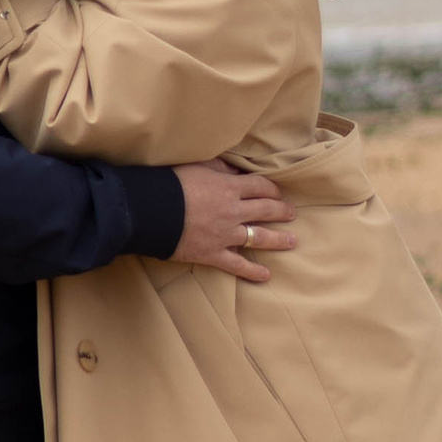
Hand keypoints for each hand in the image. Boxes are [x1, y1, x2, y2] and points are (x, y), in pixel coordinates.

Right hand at [169, 161, 298, 281]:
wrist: (148, 210)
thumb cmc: (170, 183)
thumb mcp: (196, 165)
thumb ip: (219, 166)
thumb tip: (234, 168)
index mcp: (229, 187)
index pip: (261, 187)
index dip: (273, 190)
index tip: (278, 193)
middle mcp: (233, 211)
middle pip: (266, 210)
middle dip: (282, 212)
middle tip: (291, 214)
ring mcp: (225, 235)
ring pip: (259, 237)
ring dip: (278, 240)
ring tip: (292, 241)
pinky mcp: (212, 254)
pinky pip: (237, 265)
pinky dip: (252, 272)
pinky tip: (265, 275)